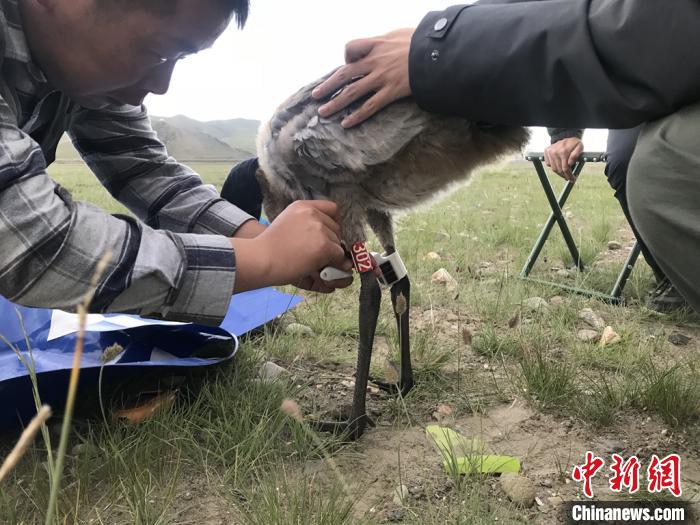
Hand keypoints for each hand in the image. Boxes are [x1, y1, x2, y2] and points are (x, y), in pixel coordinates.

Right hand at [231, 201, 352, 292]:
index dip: (334, 222)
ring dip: (331, 254)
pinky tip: (320, 267)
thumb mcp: (287, 224)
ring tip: (314, 262)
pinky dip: (334, 264)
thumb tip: (331, 241)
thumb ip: (307, 226)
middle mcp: (312, 214)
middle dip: (331, 241)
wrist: (260, 259)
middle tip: (318, 254)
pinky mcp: (324, 246)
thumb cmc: (268, 248)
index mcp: (302, 206)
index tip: (330, 234)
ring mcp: (319, 229)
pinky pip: (339, 256)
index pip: (332, 208)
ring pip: (338, 243)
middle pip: (336, 228)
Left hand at [312, 28, 414, 127]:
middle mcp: (374, 61)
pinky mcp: (391, 92)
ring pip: (352, 92)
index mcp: (376, 44)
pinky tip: (346, 124)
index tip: (347, 62)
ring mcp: (381, 78)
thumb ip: (390, 41)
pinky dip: (356, 116)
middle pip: (344, 74)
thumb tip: (389, 43)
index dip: (346, 56)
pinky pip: (370, 106)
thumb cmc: (423, 41)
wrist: (437, 52)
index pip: (351, 47)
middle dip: (328, 85)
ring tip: (323, 112)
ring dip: (335, 103)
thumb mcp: (402, 33)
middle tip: (315, 95)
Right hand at [544, 137, 583, 181]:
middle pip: (559, 170)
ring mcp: (549, 152)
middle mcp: (555, 152)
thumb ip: (575, 155)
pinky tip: (559, 165)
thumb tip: (570, 163)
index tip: (572, 180)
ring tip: (564, 173)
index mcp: (563, 152)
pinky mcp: (546, 152)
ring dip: (559, 172)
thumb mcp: (579, 147)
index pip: (565, 168)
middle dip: (564, 175)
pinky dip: (554, 166)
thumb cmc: (574, 143)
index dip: (569, 175)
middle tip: (569, 178)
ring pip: (553, 168)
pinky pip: (549, 164)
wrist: (566, 134)